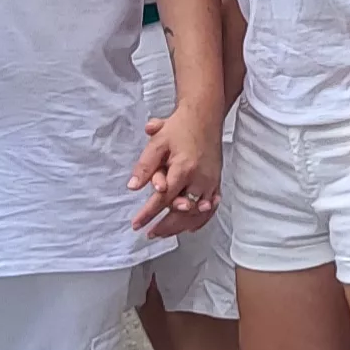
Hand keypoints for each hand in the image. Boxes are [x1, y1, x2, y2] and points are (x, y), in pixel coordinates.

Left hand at [130, 106, 222, 236]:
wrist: (205, 116)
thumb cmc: (179, 127)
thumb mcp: (157, 142)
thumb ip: (145, 166)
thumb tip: (133, 187)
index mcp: (184, 169)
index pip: (163, 199)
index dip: (149, 213)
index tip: (137, 224)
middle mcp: (200, 179)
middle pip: (182, 211)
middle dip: (165, 225)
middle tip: (150, 233)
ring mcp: (211, 182)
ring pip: (196, 213)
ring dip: (180, 226)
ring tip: (164, 233)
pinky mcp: (216, 181)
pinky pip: (210, 207)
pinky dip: (200, 220)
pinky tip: (190, 227)